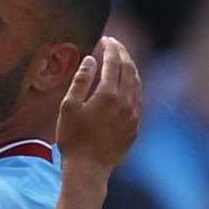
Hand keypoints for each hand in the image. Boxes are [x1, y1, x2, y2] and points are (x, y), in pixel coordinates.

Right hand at [56, 36, 141, 175]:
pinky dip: (134, 85)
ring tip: (122, 60)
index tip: (106, 39)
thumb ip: (81, 81)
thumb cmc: (73, 139)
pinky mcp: (135, 126)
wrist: (88, 169)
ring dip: (130, 68)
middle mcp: (126, 102)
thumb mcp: (68, 108)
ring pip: (137, 83)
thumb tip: (90, 60)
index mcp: (108, 95)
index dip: (110, 48)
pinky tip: (127, 85)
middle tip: (114, 44)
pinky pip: (139, 99)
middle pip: (129, 69)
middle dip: (122, 53)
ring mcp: (134, 114)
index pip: (114, 62)